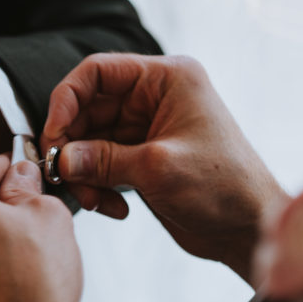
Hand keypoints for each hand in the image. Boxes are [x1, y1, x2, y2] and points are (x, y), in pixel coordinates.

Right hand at [41, 54, 288, 285]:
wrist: (251, 229)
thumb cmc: (223, 187)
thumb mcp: (158, 168)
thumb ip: (103, 160)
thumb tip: (58, 158)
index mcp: (166, 79)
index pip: (98, 72)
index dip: (66, 99)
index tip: (51, 134)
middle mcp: (155, 97)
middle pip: (88, 108)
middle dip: (72, 145)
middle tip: (62, 176)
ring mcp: (147, 128)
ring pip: (90, 140)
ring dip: (84, 172)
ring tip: (95, 201)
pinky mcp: (142, 158)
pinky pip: (101, 163)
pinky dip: (98, 185)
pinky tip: (114, 208)